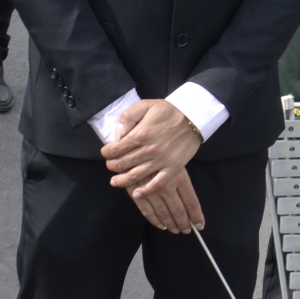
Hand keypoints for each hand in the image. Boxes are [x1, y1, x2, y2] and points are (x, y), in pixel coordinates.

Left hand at [102, 100, 206, 231]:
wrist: (194, 118)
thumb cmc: (169, 111)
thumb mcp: (146, 105)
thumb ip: (129, 116)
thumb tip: (118, 132)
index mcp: (141, 134)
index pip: (116, 149)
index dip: (107, 153)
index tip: (105, 153)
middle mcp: (149, 150)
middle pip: (123, 164)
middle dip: (112, 166)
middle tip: (110, 165)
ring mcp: (161, 161)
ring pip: (136, 176)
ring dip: (122, 181)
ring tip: (115, 182)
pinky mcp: (172, 168)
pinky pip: (157, 183)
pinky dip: (145, 190)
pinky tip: (137, 193)